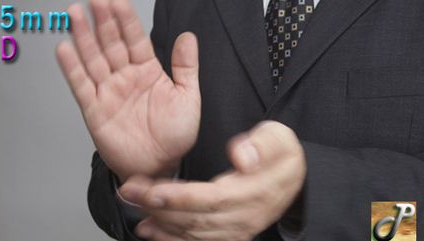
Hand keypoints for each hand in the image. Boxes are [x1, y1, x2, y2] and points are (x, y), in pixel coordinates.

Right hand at [56, 0, 200, 180]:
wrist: (160, 165)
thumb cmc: (175, 136)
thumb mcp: (188, 98)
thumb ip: (186, 67)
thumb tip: (188, 37)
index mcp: (148, 72)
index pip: (135, 39)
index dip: (126, 19)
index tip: (117, 0)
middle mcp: (126, 78)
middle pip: (111, 43)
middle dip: (102, 21)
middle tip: (94, 0)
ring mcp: (109, 92)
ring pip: (94, 59)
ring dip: (84, 37)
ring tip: (75, 15)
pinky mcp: (95, 109)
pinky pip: (82, 86)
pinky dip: (72, 68)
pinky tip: (65, 49)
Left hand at [120, 121, 306, 240]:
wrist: (294, 179)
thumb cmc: (281, 156)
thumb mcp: (279, 138)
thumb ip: (262, 145)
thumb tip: (241, 157)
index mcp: (254, 191)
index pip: (211, 199)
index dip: (178, 197)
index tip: (150, 190)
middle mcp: (245, 216)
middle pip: (196, 219)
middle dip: (158, 208)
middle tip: (129, 193)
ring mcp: (238, 229)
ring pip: (195, 234)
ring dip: (162, 226)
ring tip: (135, 212)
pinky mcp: (232, 234)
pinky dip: (174, 239)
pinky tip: (153, 232)